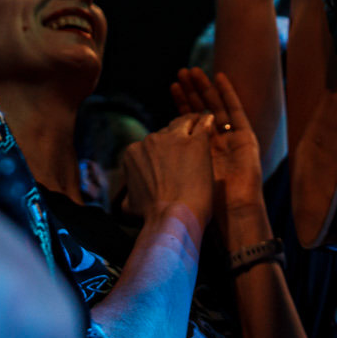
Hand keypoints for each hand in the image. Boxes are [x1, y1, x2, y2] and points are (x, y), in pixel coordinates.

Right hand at [120, 112, 215, 232]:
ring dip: (189, 124)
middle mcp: (150, 141)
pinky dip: (205, 122)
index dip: (159, 151)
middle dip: (174, 140)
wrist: (173, 218)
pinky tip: (209, 119)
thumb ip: (129, 195)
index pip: (148, 145)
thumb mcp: (129, 206)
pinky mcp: (195, 143)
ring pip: (182, 124)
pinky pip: (201, 126)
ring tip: (197, 123)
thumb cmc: (152, 216)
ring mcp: (173, 139)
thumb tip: (127, 198)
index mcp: (133, 153)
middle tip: (185, 145)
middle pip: (165, 133)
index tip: (168, 156)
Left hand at [170, 70, 265, 235]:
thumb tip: (129, 173)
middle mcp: (214, 146)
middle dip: (192, 92)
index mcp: (196, 156)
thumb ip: (158, 170)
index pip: (188, 124)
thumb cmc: (195, 205)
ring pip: (216, 107)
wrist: (226, 214)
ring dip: (206, 87)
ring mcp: (231, 141)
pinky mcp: (247, 139)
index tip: (173, 86)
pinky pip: (236, 110)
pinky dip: (228, 93)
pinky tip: (220, 76)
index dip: (182, 105)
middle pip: (202, 112)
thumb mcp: (172, 181)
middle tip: (182, 72)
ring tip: (195, 70)